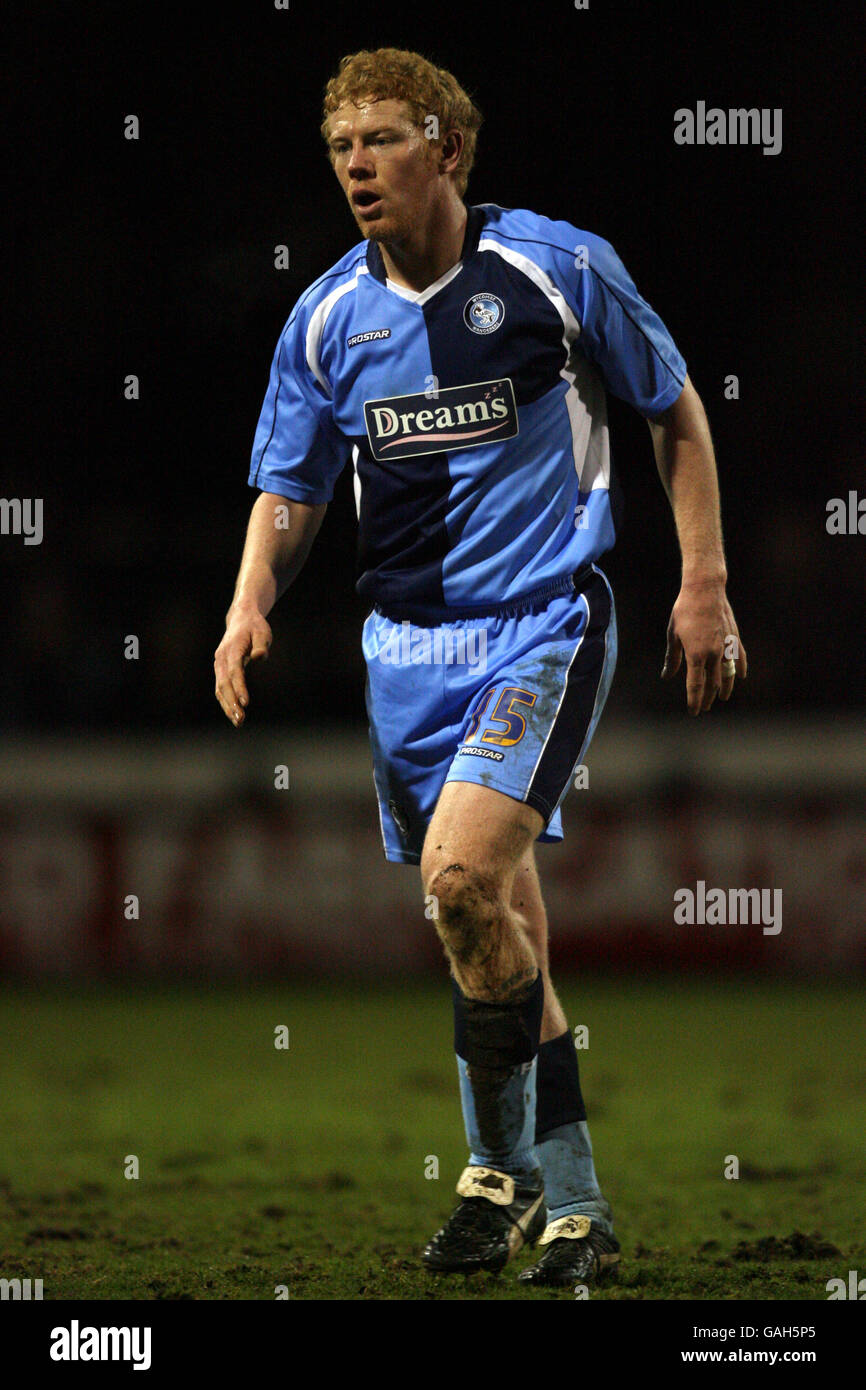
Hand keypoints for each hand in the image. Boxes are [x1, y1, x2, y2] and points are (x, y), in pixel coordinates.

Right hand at [214, 607, 272, 726]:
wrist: (241, 619)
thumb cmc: (255, 626)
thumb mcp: (263, 632)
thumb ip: (261, 645)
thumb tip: (259, 657)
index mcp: (232, 649)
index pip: (235, 671)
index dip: (239, 688)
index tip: (245, 703)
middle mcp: (221, 658)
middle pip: (224, 684)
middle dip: (231, 703)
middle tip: (240, 720)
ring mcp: (218, 664)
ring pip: (220, 689)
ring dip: (227, 706)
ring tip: (239, 722)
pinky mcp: (220, 669)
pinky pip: (220, 688)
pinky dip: (225, 702)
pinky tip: (234, 714)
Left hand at [661, 581, 746, 714]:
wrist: (705, 590)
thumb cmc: (684, 610)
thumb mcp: (673, 635)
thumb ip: (672, 658)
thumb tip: (667, 675)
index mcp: (696, 655)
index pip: (695, 685)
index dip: (694, 701)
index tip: (693, 711)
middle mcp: (713, 654)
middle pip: (712, 684)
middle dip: (707, 698)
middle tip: (703, 707)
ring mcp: (726, 646)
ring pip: (728, 674)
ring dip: (724, 688)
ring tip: (721, 697)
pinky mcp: (734, 637)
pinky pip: (739, 657)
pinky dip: (740, 668)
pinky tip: (740, 676)